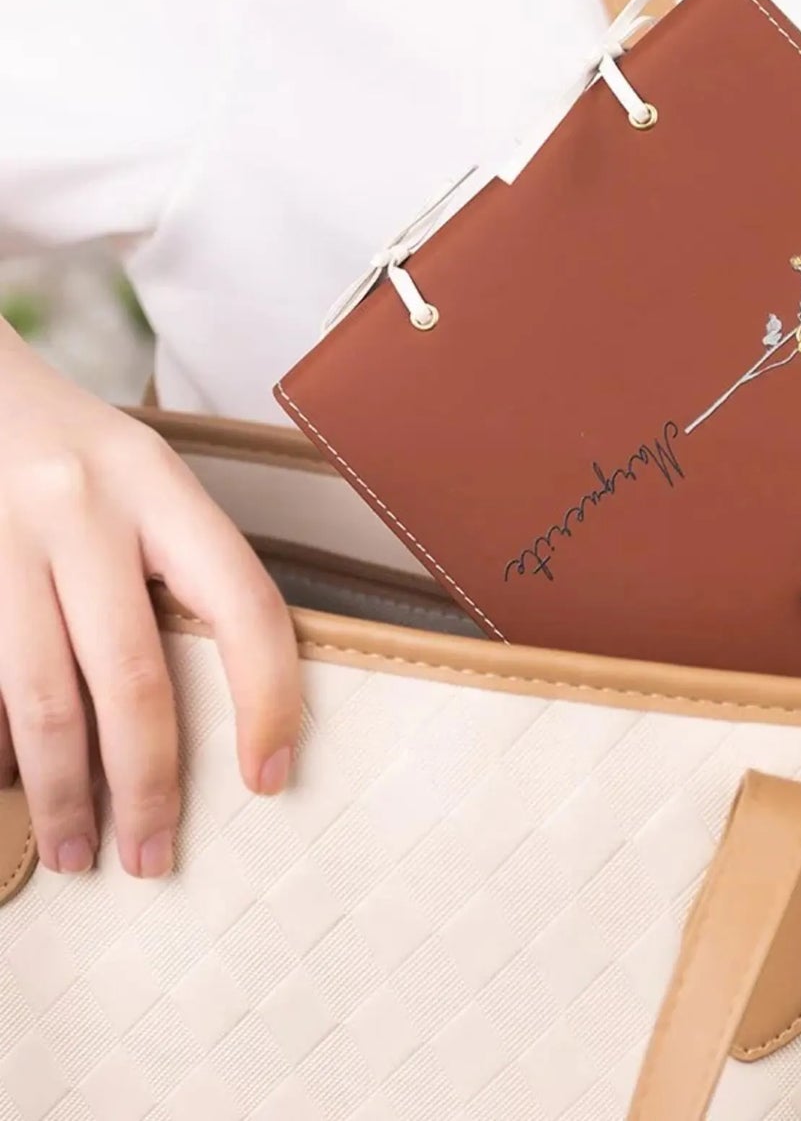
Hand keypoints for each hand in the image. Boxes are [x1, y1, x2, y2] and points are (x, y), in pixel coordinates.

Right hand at [0, 326, 299, 876]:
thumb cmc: (64, 446)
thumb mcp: (138, 474)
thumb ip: (174, 565)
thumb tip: (205, 709)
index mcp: (156, 482)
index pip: (244, 601)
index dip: (269, 696)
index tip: (270, 775)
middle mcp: (79, 509)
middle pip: (132, 672)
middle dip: (148, 781)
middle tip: (153, 857)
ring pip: (41, 697)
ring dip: (62, 792)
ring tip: (77, 851)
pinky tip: (7, 794)